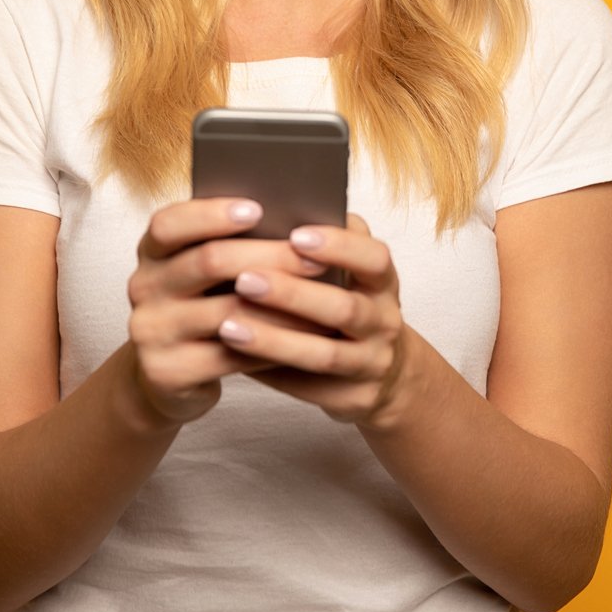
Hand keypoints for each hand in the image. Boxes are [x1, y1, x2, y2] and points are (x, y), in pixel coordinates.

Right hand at [124, 196, 340, 427]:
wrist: (166, 376)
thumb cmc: (201, 308)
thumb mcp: (202, 274)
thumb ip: (230, 246)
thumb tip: (297, 222)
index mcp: (151, 252)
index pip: (169, 223)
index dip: (212, 214)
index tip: (259, 209)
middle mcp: (142, 287)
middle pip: (208, 261)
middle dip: (270, 256)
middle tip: (316, 259)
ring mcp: (151, 331)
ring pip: (229, 312)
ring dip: (283, 306)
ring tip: (325, 300)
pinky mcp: (166, 372)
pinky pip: (232, 355)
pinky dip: (274, 345)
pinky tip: (306, 339)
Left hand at [214, 213, 412, 427]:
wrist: (383, 374)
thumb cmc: (348, 303)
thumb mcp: (350, 272)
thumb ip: (324, 245)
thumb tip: (271, 213)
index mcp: (383, 282)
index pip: (373, 258)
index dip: (339, 246)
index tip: (295, 235)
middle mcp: (385, 322)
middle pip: (344, 308)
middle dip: (292, 294)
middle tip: (244, 279)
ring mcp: (373, 364)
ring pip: (324, 355)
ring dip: (274, 340)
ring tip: (227, 326)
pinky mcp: (355, 399)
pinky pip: (309, 388)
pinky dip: (271, 372)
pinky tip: (234, 358)